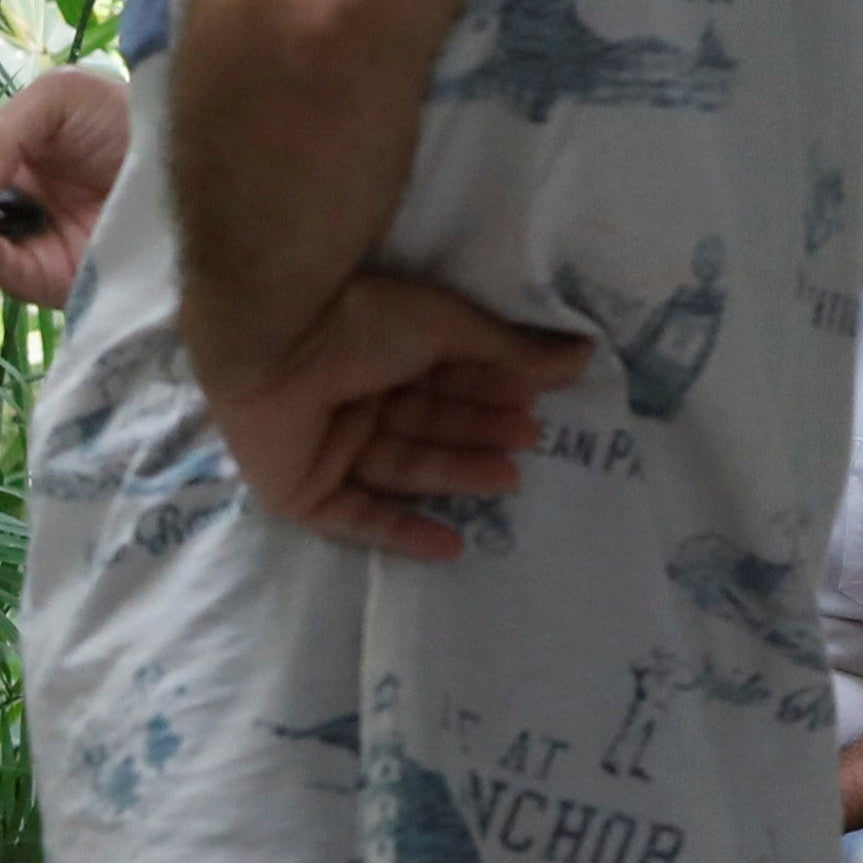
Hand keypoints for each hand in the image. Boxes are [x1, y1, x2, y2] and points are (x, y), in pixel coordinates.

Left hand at [196, 268, 596, 558]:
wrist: (278, 334)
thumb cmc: (362, 315)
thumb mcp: (449, 327)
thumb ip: (512, 350)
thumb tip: (585, 356)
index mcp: (377, 351)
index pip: (442, 381)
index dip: (488, 392)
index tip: (535, 404)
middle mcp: (350, 397)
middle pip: (424, 426)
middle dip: (476, 434)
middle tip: (528, 442)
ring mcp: (323, 445)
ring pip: (399, 468)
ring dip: (454, 473)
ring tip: (508, 477)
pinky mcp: (297, 489)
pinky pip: (354, 518)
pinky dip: (401, 531)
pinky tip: (452, 546)